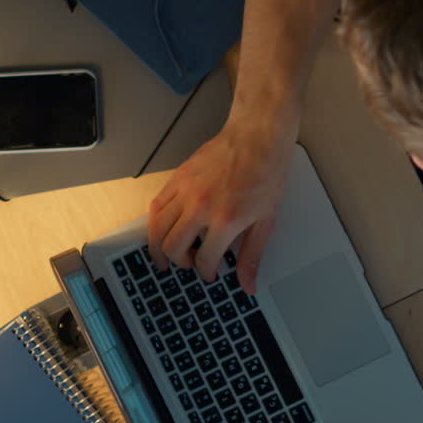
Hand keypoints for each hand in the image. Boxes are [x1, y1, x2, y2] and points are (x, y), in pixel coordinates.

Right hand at [147, 110, 294, 291]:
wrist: (257, 138)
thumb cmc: (266, 173)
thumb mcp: (267, 220)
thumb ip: (253, 255)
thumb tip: (248, 284)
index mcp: (225, 220)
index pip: (204, 259)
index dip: (206, 272)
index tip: (211, 273)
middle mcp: (200, 206)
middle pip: (173, 247)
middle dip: (180, 263)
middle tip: (190, 264)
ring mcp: (185, 191)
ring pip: (157, 228)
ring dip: (159, 247)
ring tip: (166, 256)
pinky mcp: (178, 178)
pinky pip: (156, 206)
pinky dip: (155, 222)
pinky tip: (162, 229)